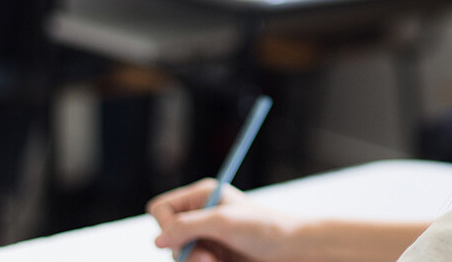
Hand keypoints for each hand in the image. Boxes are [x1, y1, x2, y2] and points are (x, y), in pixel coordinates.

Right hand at [147, 179, 302, 261]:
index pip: (160, 209)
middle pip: (166, 238)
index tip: (183, 236)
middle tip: (208, 258)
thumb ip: (188, 227)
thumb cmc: (265, 228)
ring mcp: (207, 239)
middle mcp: (201, 216)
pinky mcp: (214, 258)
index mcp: (201, 196)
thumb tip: (157, 240)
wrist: (293, 250)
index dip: (166, 225)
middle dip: (184, 252)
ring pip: (179, 257)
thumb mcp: (224, 222)